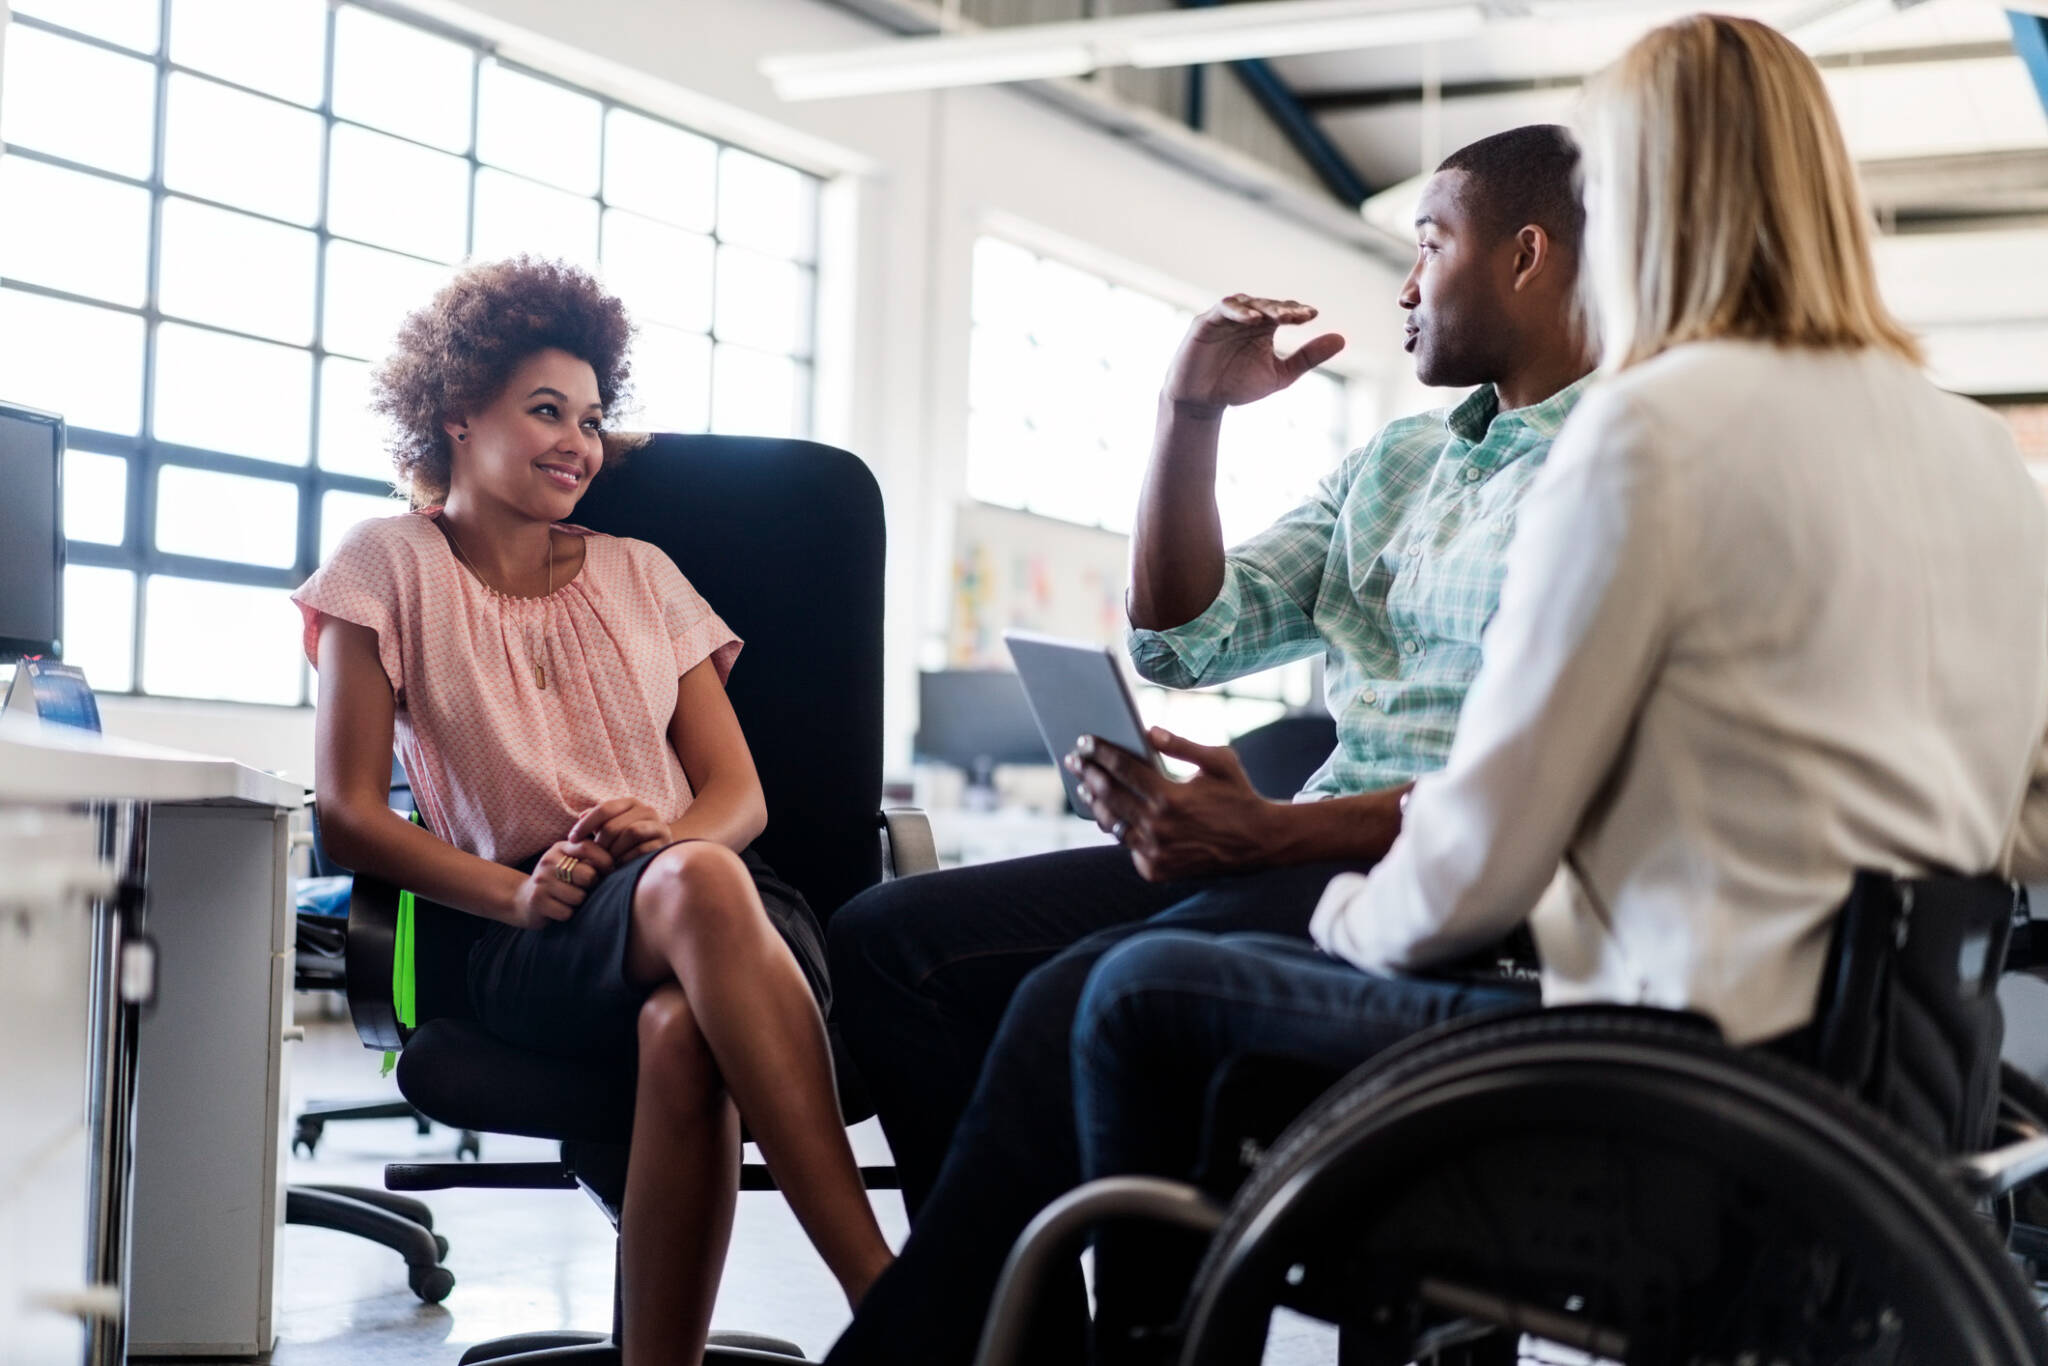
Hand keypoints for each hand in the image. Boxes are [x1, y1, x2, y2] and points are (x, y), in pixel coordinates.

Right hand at [508, 839, 615, 929]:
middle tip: (586, 888)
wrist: (523, 899)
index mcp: (561, 848)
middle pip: (587, 875)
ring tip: (570, 899)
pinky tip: (560, 909)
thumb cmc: (559, 880)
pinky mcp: (536, 901)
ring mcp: (541, 881)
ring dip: (580, 902)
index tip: (610, 870)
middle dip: (592, 885)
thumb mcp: (571, 862)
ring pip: (578, 897)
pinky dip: (568, 914)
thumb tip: (624, 858)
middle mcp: (548, 862)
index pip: (587, 847)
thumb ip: (592, 857)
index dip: (604, 860)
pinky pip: (566, 912)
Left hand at [570, 798, 671, 863]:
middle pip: (615, 824)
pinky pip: (642, 849)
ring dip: (614, 850)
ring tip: (607, 861)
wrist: (657, 858)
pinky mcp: (664, 843)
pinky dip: (627, 859)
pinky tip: (620, 866)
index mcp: (631, 803)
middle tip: (593, 857)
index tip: (571, 839)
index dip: (585, 824)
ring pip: (631, 832)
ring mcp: (658, 826)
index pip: (604, 808)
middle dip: (600, 843)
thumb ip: (596, 820)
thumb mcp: (611, 828)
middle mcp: (647, 810)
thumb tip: (581, 815)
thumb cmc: (626, 842)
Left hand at [1066, 727, 1282, 881]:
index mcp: (1170, 797)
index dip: (1100, 752)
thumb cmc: (1238, 795)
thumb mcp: (1218, 761)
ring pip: (1112, 824)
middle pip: (1109, 795)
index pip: (1122, 769)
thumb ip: (1182, 745)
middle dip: (1087, 774)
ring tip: (1087, 786)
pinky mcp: (1155, 870)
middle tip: (1074, 760)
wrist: (1260, 843)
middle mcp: (1158, 827)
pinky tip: (1111, 813)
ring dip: (1096, 803)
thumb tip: (1148, 730)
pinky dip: (1120, 829)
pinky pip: (1128, 846)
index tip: (1084, 740)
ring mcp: (1155, 853)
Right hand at [1162, 295, 1345, 416]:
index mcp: (1264, 327)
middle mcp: (1246, 318)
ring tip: (1279, 316)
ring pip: (1247, 302)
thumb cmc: (1237, 386)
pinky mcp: (1205, 322)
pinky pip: (1223, 310)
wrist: (1201, 402)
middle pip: (1268, 304)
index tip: (1312, 315)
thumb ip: (1308, 357)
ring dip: (1263, 307)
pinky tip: (1252, 318)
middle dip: (1284, 309)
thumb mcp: (1280, 375)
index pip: (1285, 312)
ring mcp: (1225, 318)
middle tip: (1299, 316)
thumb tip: (1342, 339)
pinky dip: (1238, 311)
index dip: (1298, 311)